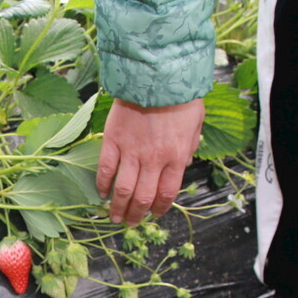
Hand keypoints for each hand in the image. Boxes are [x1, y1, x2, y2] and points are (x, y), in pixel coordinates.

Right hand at [96, 97, 204, 225]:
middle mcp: (154, 160)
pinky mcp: (113, 141)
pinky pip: (106, 169)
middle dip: (136, 215)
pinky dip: (103, 184)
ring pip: (123, 189)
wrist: (157, 75)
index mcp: (176, 157)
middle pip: (143, 197)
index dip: (159, 209)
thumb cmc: (180, 97)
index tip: (153, 215)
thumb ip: (190, 147)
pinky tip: (102, 193)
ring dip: (118, 207)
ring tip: (113, 217)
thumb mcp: (195, 124)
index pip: (166, 194)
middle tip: (130, 222)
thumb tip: (184, 165)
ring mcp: (131, 151)